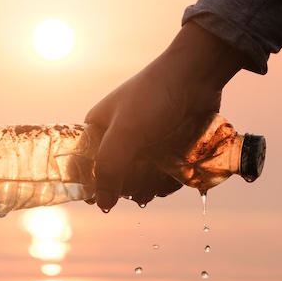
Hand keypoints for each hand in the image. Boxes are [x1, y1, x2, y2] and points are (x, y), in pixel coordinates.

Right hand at [85, 23, 247, 211]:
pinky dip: (169, 181)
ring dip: (151, 187)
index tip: (104, 198)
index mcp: (98, 130)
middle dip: (128, 187)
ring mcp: (145, 145)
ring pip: (142, 181)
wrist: (196, 76)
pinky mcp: (167, 150)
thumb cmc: (153, 97)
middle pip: (117, 179)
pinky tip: (176, 175)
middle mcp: (119, 139)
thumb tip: (102, 204)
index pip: (85, 167)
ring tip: (160, 178)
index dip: (92, 185)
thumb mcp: (124, 134)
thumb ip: (108, 169)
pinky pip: (163, 176)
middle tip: (139, 184)